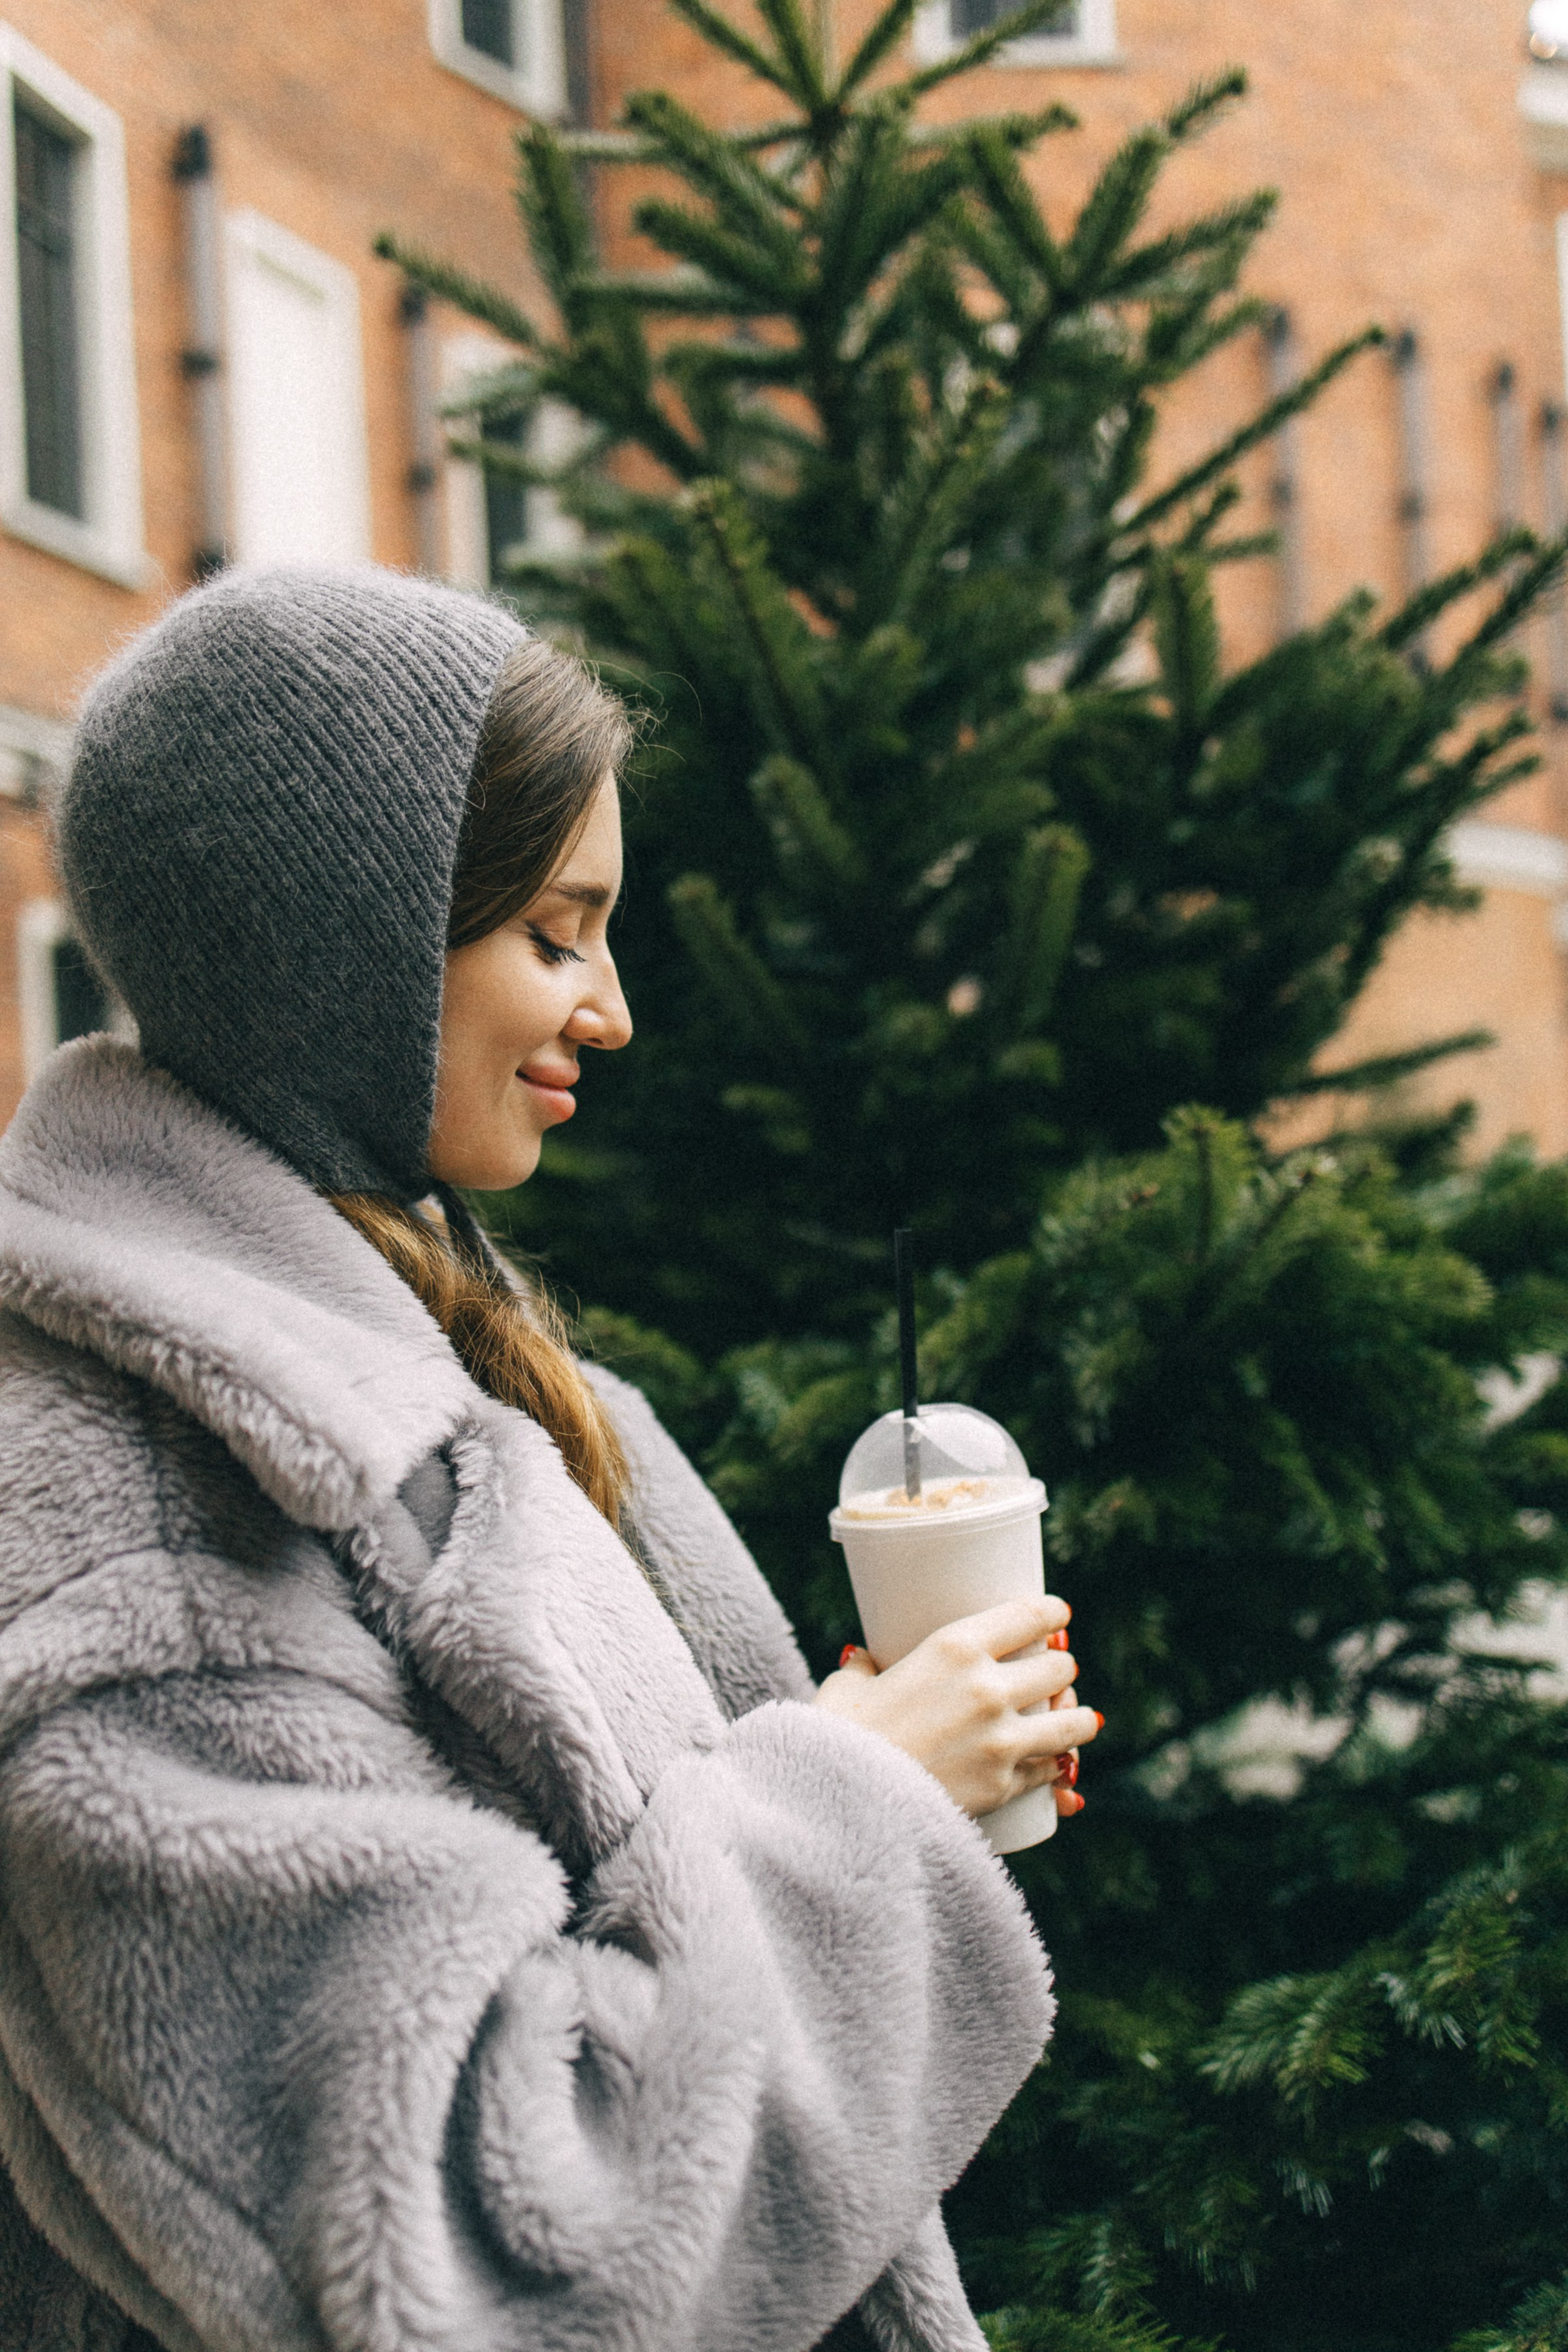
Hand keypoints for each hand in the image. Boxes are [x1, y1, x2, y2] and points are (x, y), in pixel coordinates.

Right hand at [812, 1595, 1099, 1820]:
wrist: (842, 1803)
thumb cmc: (839, 1737)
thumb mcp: (849, 1686)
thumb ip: (865, 1668)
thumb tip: (862, 1660)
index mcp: (955, 1648)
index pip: (1028, 1617)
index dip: (1051, 1612)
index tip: (1058, 1615)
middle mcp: (988, 1689)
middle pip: (1058, 1669)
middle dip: (1060, 1669)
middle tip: (1054, 1673)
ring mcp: (1002, 1740)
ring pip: (1071, 1724)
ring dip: (1078, 1719)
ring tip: (1079, 1718)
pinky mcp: (1004, 1786)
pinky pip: (1047, 1772)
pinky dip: (1054, 1769)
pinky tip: (1058, 1766)